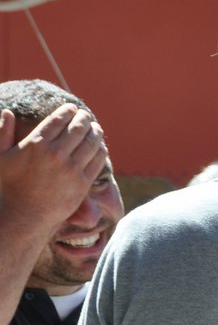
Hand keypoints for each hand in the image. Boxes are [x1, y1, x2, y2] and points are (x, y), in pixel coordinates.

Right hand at [0, 105, 106, 228]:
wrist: (24, 215)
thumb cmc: (10, 185)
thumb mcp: (0, 157)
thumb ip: (2, 133)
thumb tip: (7, 112)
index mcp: (36, 144)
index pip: (59, 119)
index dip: (68, 110)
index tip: (72, 108)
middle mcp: (56, 154)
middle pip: (78, 127)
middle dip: (84, 118)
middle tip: (85, 115)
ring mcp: (71, 169)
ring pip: (91, 142)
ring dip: (95, 131)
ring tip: (95, 127)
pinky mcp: (83, 183)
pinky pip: (97, 159)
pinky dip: (100, 149)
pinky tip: (99, 145)